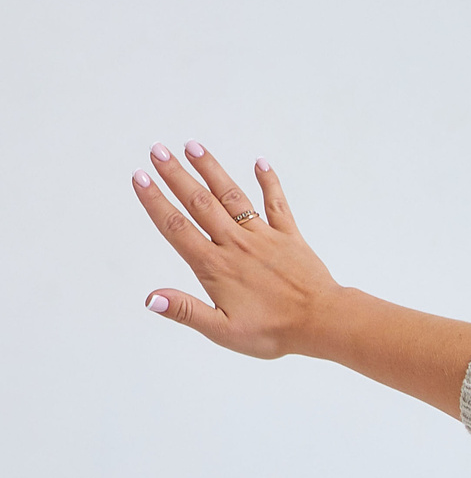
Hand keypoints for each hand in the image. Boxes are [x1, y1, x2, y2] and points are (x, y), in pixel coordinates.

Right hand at [131, 141, 470, 417]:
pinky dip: (269, 182)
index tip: (140, 177)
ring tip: (193, 146)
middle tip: (157, 150)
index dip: (155, 202)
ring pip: (232, 197)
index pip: (177, 228)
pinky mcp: (289, 236)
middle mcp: (236, 244)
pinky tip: (260, 162)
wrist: (323, 322)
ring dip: (212, 170)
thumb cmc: (273, 331)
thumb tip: (151, 298)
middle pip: (200, 203)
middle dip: (176, 175)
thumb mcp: (223, 330)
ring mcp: (263, 237)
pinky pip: (277, 204)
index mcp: (215, 266)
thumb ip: (186, 310)